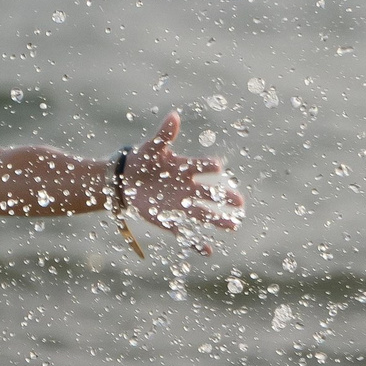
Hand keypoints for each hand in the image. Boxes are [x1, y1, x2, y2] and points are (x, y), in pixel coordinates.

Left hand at [123, 111, 245, 253]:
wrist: (125, 179)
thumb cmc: (142, 160)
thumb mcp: (152, 147)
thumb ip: (164, 135)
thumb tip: (174, 116)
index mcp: (185, 168)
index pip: (202, 166)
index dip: (209, 165)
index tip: (218, 165)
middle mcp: (187, 187)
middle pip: (210, 193)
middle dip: (224, 197)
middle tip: (240, 202)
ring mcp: (180, 204)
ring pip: (202, 213)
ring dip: (217, 219)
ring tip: (234, 225)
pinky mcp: (168, 219)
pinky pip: (184, 231)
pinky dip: (194, 242)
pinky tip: (207, 250)